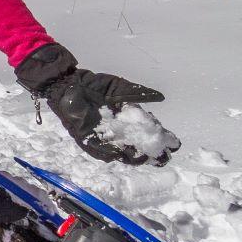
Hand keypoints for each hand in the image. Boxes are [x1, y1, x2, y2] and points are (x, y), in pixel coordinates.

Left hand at [16, 43, 170, 165]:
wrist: (69, 84)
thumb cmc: (94, 84)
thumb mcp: (120, 88)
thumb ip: (139, 93)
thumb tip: (161, 97)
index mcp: (126, 120)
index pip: (146, 133)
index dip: (159, 139)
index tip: (172, 143)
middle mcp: (116, 131)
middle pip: (136, 147)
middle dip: (150, 153)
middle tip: (162, 156)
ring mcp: (102, 136)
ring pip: (120, 152)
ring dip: (133, 156)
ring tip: (146, 158)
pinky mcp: (87, 138)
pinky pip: (100, 150)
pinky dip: (111, 153)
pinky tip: (122, 155)